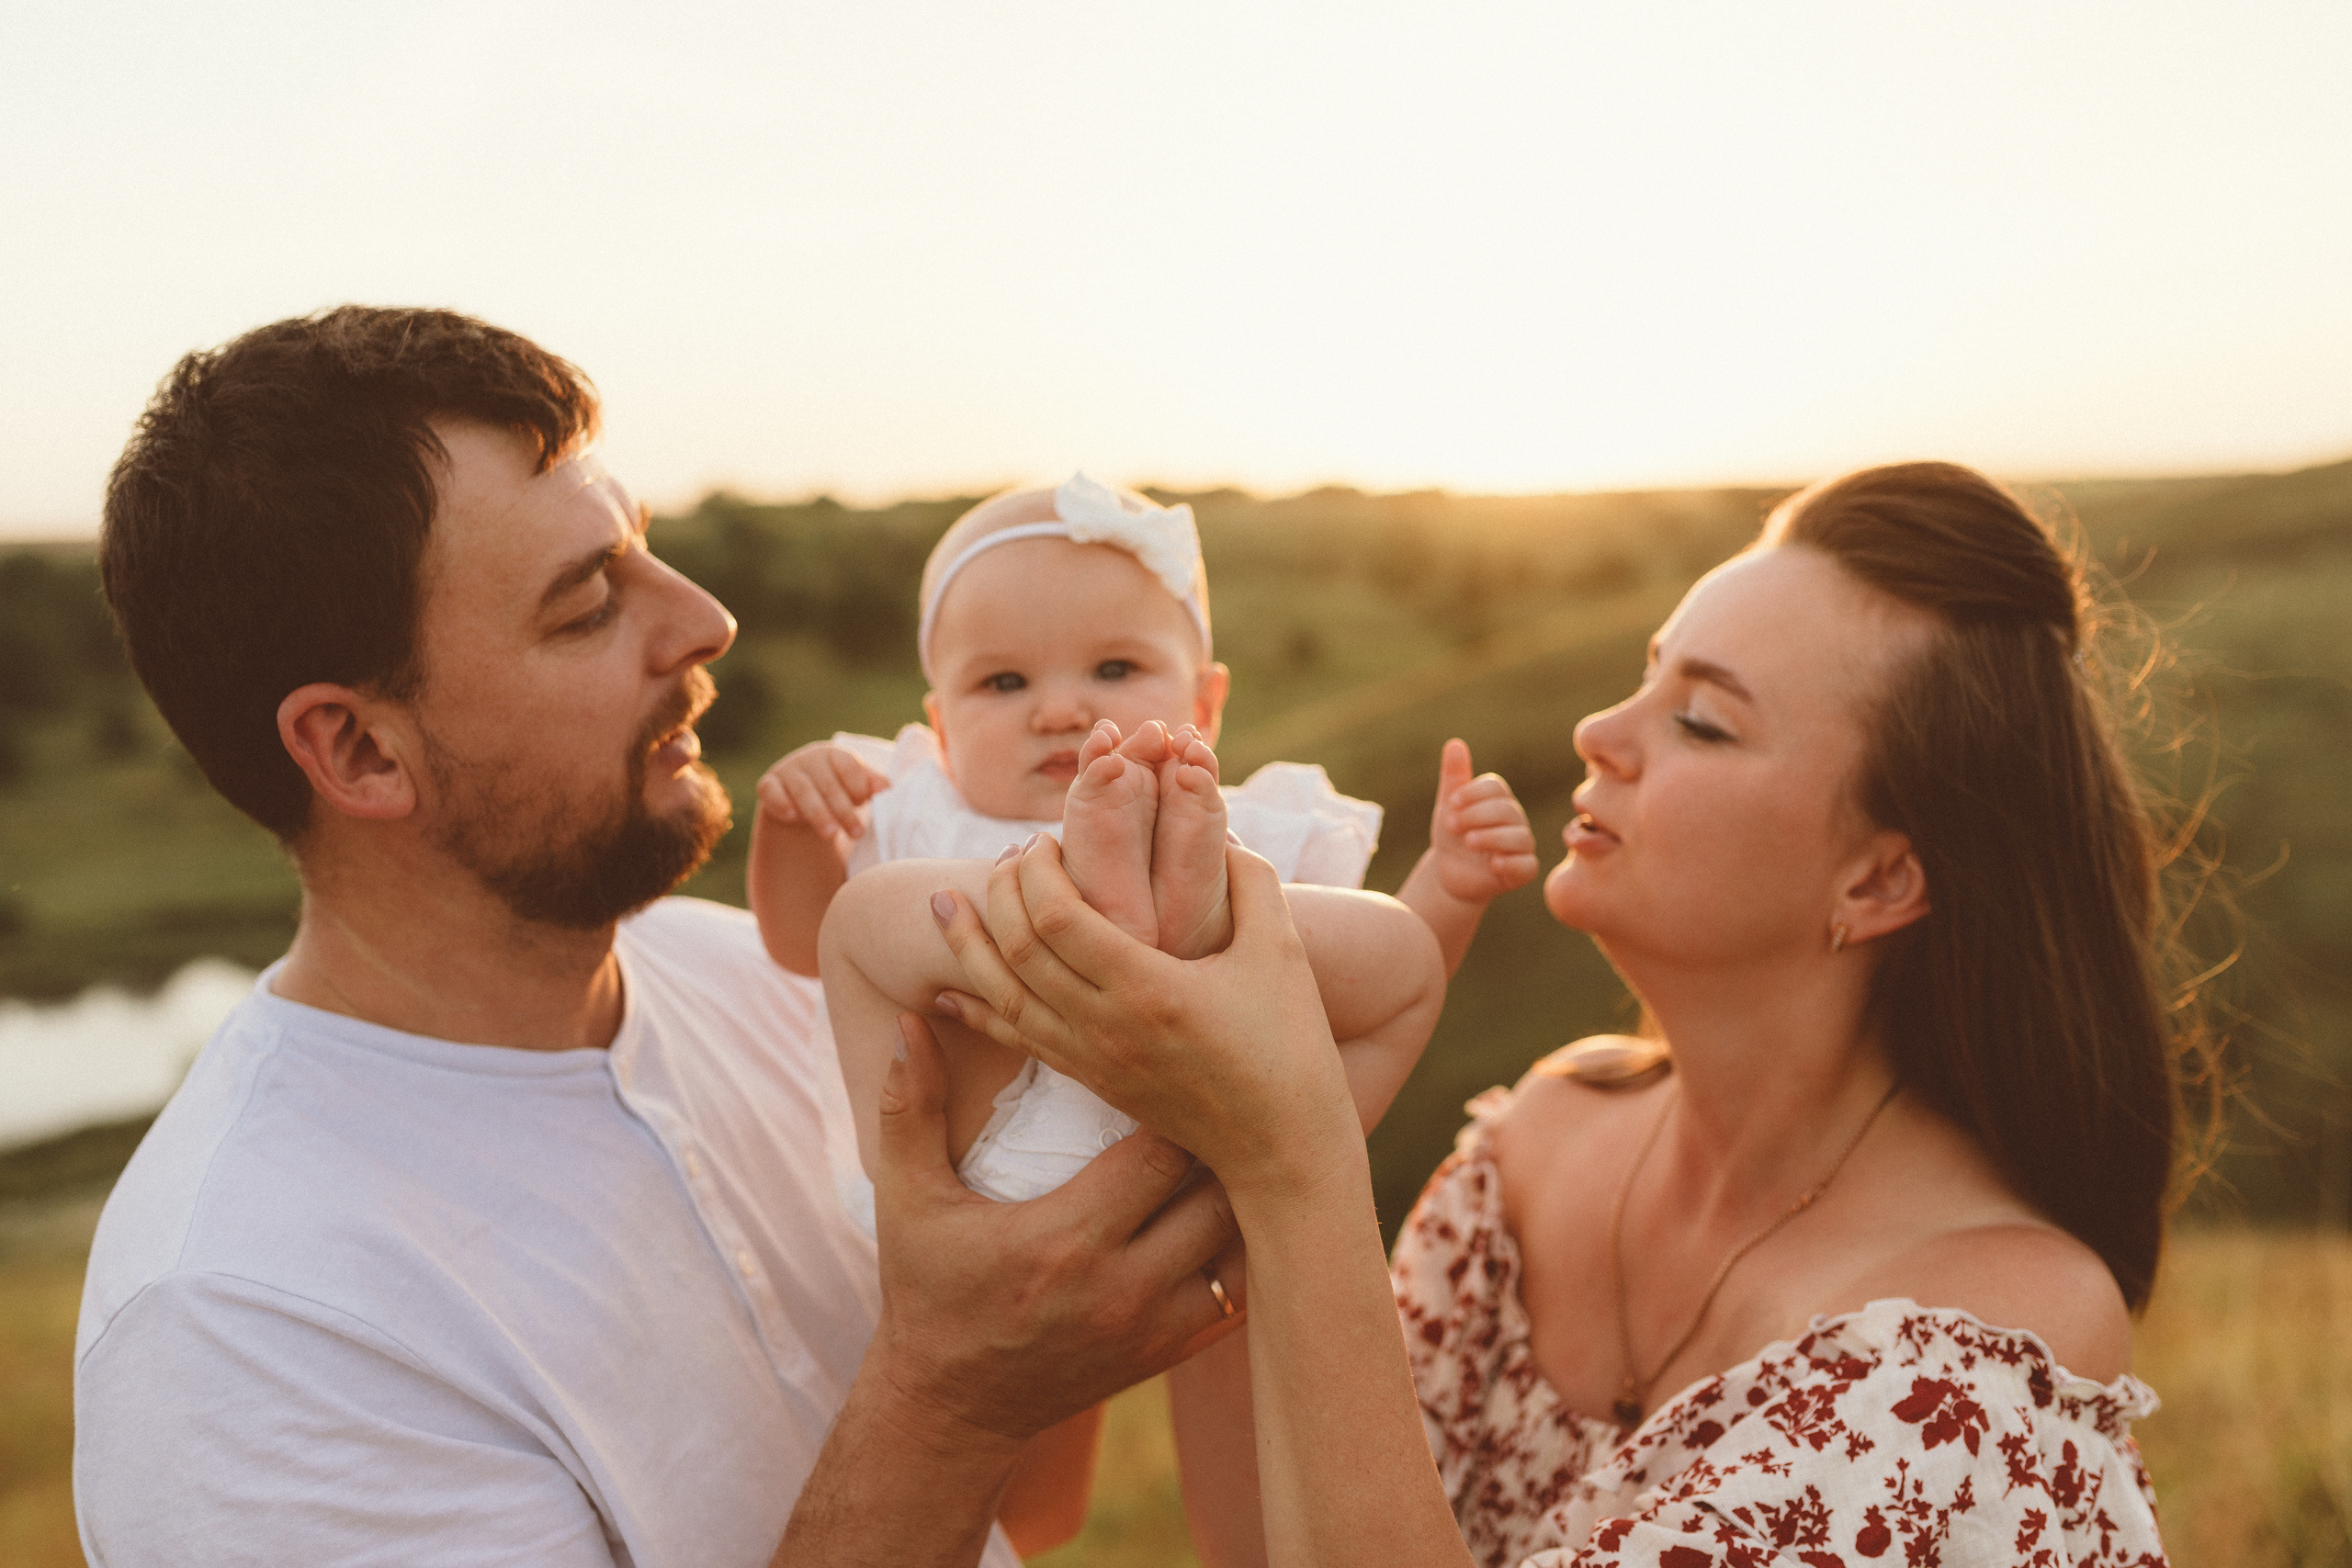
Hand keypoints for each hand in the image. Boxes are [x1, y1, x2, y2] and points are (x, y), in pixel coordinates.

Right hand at [757, 741, 890, 840]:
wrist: (800, 797)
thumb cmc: (837, 789)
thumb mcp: (855, 786)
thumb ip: (871, 785)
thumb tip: (887, 788)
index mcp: (834, 754)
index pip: (848, 767)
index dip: (858, 787)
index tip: (865, 804)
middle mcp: (809, 759)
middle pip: (828, 784)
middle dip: (844, 811)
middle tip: (857, 833)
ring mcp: (787, 770)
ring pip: (803, 791)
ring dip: (818, 813)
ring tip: (831, 834)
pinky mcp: (767, 784)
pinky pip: (771, 791)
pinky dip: (780, 803)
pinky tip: (791, 817)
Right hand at [778, 1012, 1248, 1566]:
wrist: (953, 1407)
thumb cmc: (928, 1291)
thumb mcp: (908, 1201)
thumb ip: (911, 1107)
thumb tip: (910, 1021)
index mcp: (1065, 1240)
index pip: (1161, 1151)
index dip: (1179, 1099)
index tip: (1176, 1060)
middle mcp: (1123, 1288)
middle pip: (1217, 1192)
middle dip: (1224, 1139)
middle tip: (1224, 1088)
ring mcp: (1155, 1328)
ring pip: (1242, 1245)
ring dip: (1243, 1192)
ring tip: (1243, 1139)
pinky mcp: (1170, 1353)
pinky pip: (1241, 1291)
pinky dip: (1245, 1248)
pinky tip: (1237, 1205)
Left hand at [930, 836, 1362, 1202]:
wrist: (1282, 1149)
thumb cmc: (1291, 1046)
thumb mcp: (1280, 951)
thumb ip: (1249, 881)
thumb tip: (1218, 835)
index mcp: (1147, 987)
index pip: (1056, 915)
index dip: (1036, 869)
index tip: (1044, 839)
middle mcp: (1105, 1025)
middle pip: (1018, 948)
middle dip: (999, 892)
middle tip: (1005, 855)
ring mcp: (1091, 1058)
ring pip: (1002, 996)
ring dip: (969, 946)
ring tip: (943, 905)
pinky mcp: (1090, 1081)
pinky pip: (1015, 1040)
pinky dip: (976, 1009)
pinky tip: (946, 993)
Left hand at [1427, 738, 1538, 902]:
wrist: (1449, 872)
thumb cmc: (1453, 834)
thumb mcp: (1448, 806)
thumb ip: (1454, 777)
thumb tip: (1455, 743)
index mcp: (1498, 800)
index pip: (1495, 788)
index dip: (1473, 793)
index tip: (1451, 803)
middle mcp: (1514, 820)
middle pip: (1506, 810)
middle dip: (1476, 816)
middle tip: (1451, 825)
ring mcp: (1521, 846)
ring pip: (1519, 837)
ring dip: (1492, 838)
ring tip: (1468, 842)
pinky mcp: (1522, 870)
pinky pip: (1527, 866)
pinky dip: (1512, 864)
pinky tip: (1494, 864)